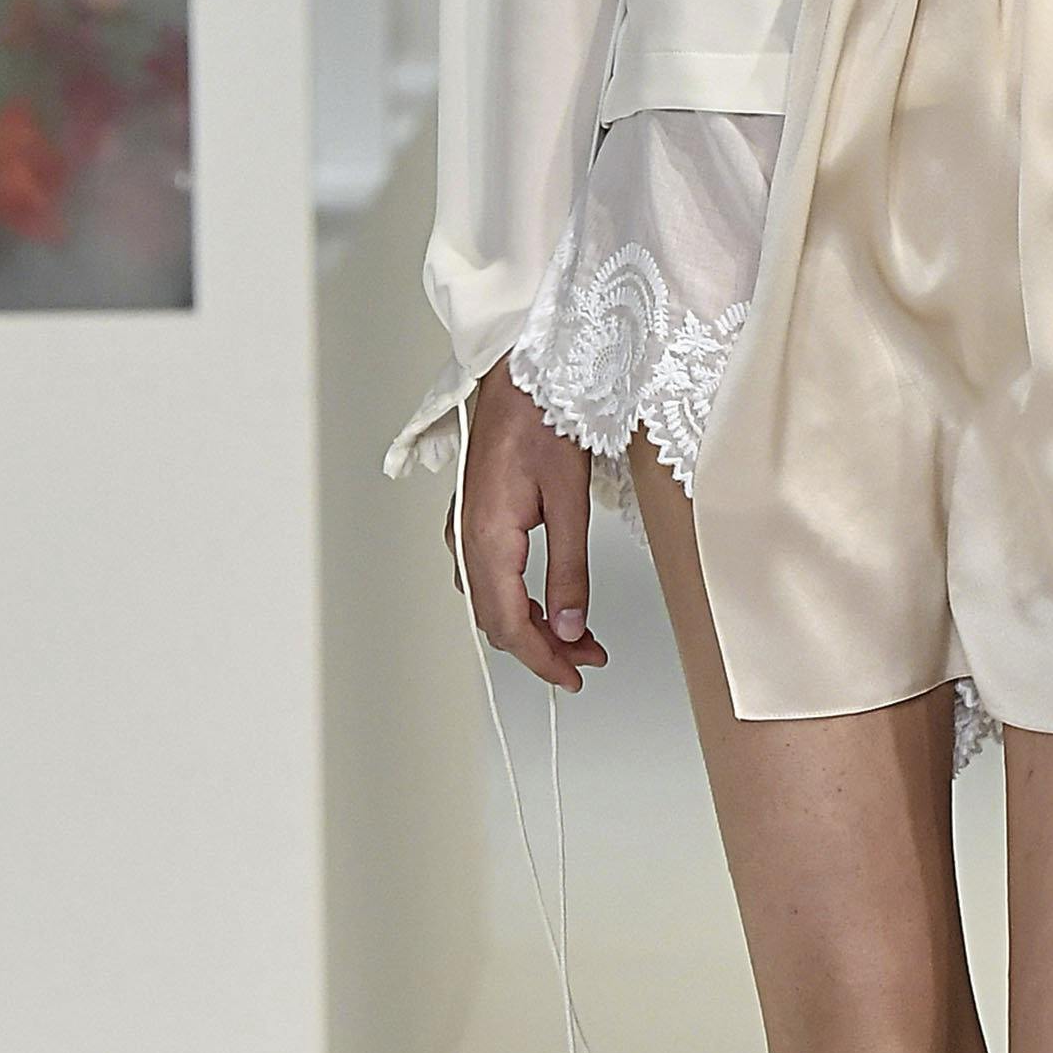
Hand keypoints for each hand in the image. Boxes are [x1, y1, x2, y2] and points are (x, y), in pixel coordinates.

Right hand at [446, 365, 606, 691]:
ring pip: (492, 603)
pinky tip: (549, 605)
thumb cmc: (543, 419)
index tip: (574, 677)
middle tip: (587, 660)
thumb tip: (573, 626)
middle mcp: (466, 538)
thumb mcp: (570, 500)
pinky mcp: (473, 520)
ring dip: (532, 628)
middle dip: (542, 649)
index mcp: (487, 537)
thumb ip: (570, 570)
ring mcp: (465, 530)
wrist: (520, 374)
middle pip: (497, 621)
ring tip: (578, 638)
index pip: (510, 624)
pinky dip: (519, 602)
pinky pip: (490, 579)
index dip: (543, 660)